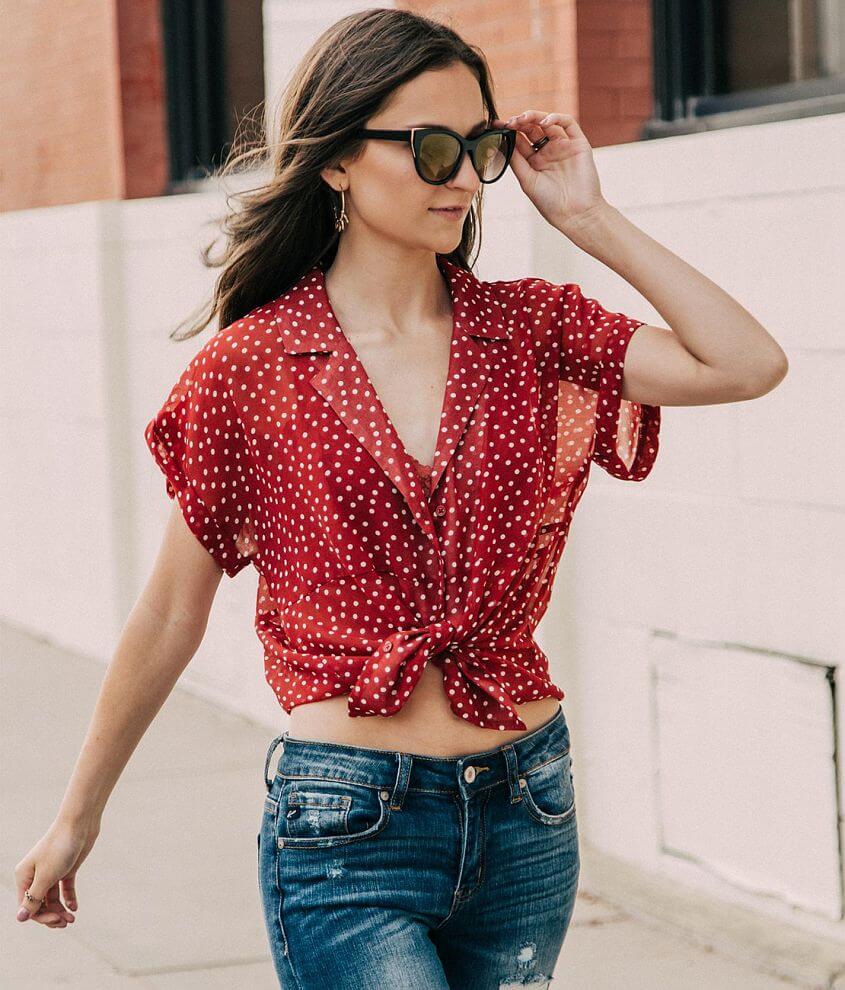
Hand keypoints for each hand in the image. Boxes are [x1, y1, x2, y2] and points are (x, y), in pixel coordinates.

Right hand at [14, 818, 98, 927]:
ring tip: (71, 918)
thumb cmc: (59, 847)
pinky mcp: (66, 868)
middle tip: (67, 922)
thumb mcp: (46, 876)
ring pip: (52, 899)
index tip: (57, 920)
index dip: (41, 917)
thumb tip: (20, 919)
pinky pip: (64, 889)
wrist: (80, 823)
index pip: (28, 906)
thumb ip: (33, 898)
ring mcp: (51, 872)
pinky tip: (74, 907)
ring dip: (60, 910)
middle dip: (51, 916)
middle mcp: (35, 875)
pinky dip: (68, 898)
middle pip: (39, 904)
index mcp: (24, 876)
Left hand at [492, 110, 608, 232]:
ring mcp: (564, 146)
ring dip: (534, 117)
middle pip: (532, 129)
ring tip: (523, 119)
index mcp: (535, 162)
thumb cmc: (550, 203)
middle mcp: (549, 152)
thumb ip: (516, 161)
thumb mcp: (527, 181)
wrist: (575, 214)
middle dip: (520, 122)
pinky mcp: (579, 144)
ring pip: (548, 123)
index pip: (520, 141)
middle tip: (510, 121)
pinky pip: (568, 123)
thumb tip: (501, 142)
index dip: (509, 132)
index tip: (496, 126)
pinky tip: (544, 123)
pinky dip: (556, 118)